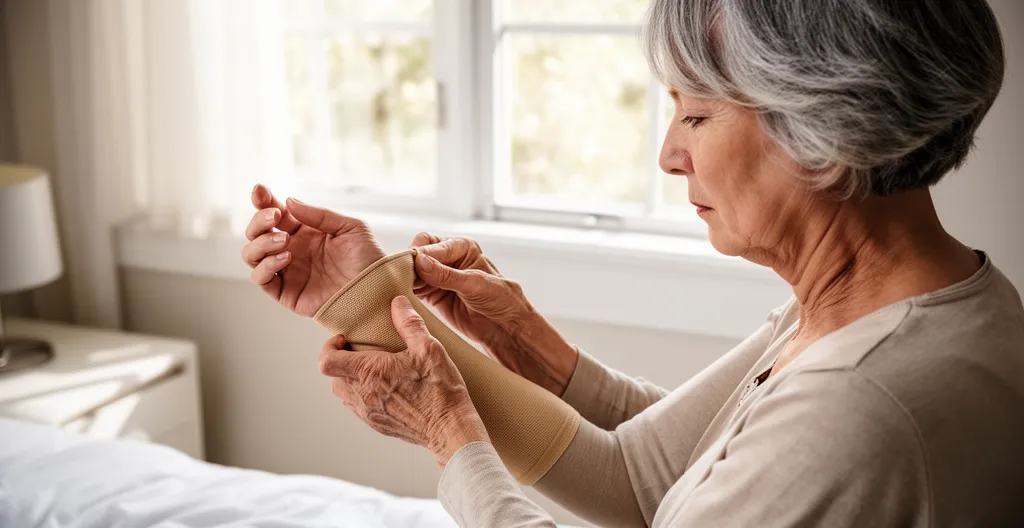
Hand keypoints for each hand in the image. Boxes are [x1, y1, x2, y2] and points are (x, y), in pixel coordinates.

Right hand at [241, 184, 385, 316]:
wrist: (375, 289)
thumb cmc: (367, 259)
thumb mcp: (350, 228)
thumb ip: (319, 215)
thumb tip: (288, 202)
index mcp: (303, 231)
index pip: (274, 214)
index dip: (262, 201)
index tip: (260, 191)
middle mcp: (290, 249)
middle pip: (256, 233)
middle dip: (259, 221)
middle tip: (274, 217)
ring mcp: (286, 271)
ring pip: (252, 254)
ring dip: (261, 243)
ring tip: (284, 240)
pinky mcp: (286, 293)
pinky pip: (262, 279)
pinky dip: (267, 265)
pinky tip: (286, 257)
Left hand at [319, 296, 489, 467]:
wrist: (450, 429)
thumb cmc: (440, 390)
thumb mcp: (429, 348)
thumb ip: (409, 323)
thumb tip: (398, 303)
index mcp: (369, 373)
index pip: (326, 361)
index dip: (329, 347)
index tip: (345, 339)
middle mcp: (362, 395)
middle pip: (333, 377)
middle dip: (342, 361)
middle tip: (363, 351)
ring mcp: (368, 413)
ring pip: (344, 393)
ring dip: (352, 379)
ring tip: (375, 370)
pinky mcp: (377, 424)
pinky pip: (359, 407)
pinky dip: (364, 394)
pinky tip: (387, 388)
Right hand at [409, 234, 577, 395]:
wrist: (505, 328)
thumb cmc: (501, 300)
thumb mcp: (475, 285)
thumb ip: (447, 274)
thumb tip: (420, 262)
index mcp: (462, 247)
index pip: (431, 244)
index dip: (419, 255)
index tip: (413, 267)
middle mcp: (448, 258)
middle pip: (417, 254)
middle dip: (409, 265)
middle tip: (405, 279)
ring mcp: (438, 277)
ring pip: (412, 271)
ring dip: (406, 279)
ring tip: (402, 289)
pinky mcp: (432, 294)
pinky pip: (413, 288)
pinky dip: (407, 292)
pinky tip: (403, 297)